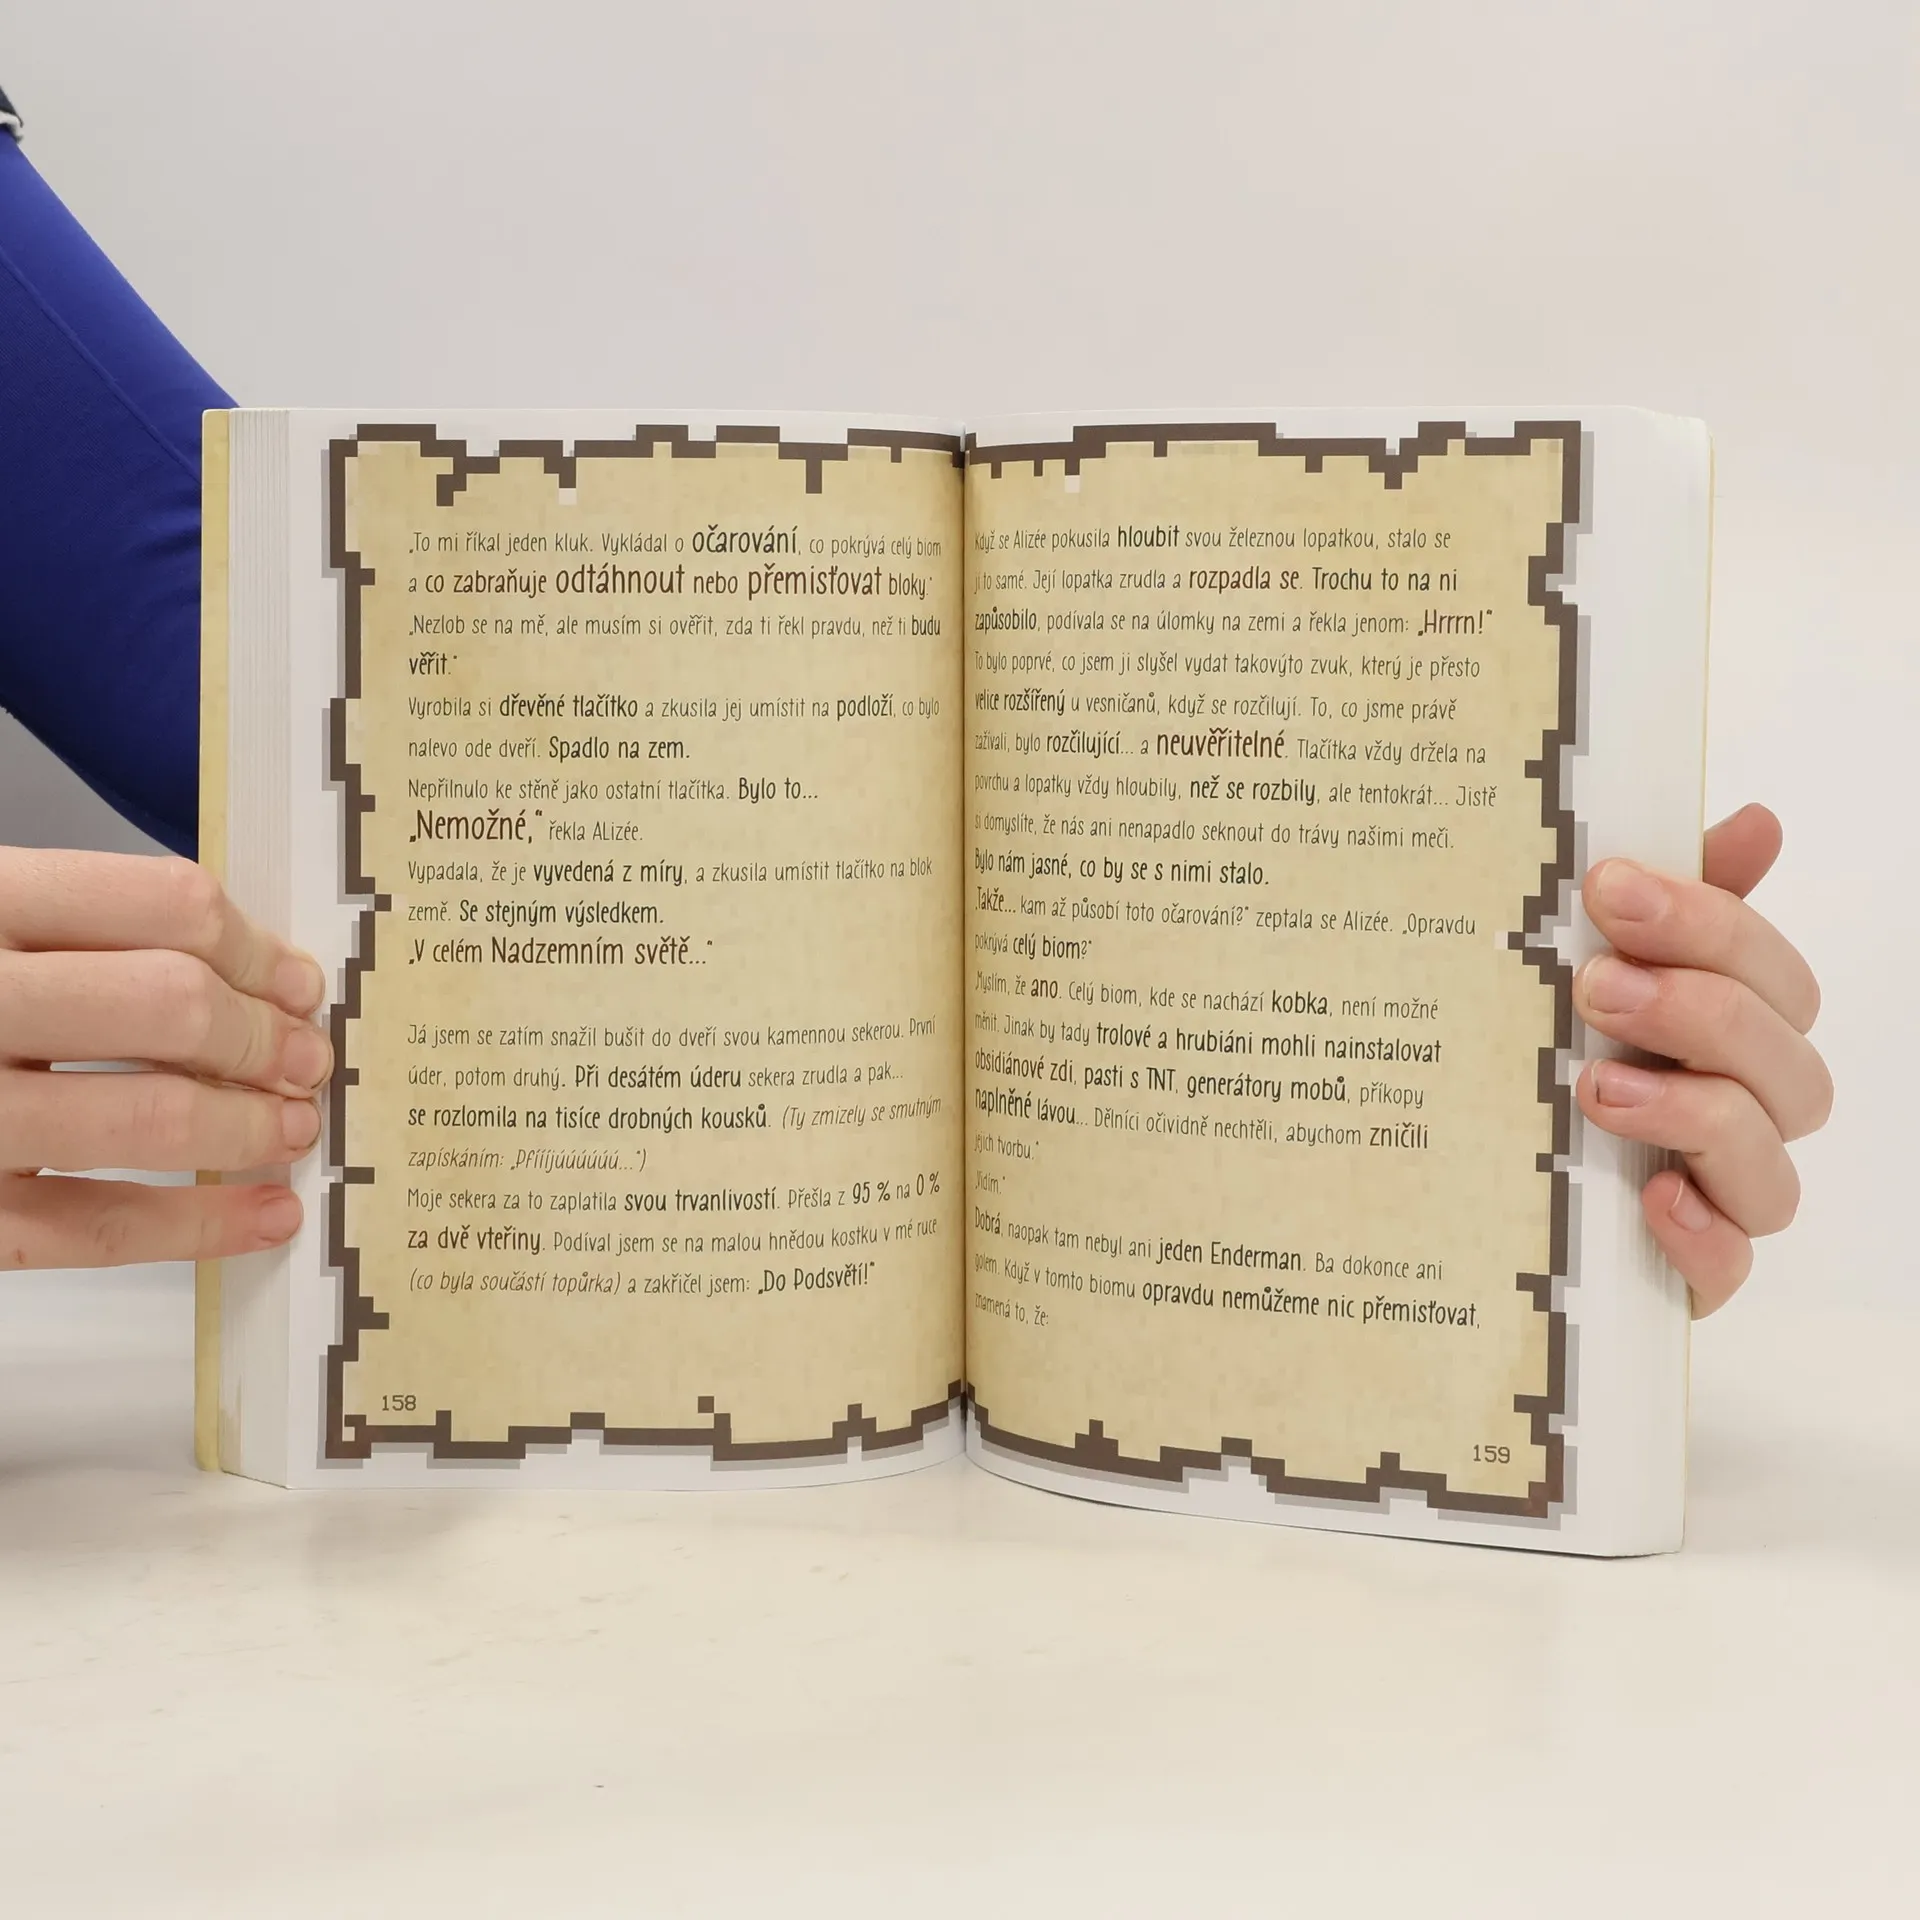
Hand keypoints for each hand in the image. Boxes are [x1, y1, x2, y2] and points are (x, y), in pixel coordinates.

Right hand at [1, 849, 330, 1268]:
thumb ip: (80, 930)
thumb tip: (247, 976)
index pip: (163, 905)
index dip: (257, 949)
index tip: (298, 985)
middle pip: (169, 1005)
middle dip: (261, 1040)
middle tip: (304, 1061)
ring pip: (145, 1119)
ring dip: (246, 1127)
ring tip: (290, 1129)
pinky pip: (94, 1227)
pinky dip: (198, 1225)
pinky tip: (263, 1216)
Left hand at [1574, 804, 1829, 1315]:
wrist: (1467, 1191)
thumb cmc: (1553, 1056)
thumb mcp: (1586, 967)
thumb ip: (1670, 903)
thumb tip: (1760, 821)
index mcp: (1731, 1030)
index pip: (1770, 971)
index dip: (1705, 922)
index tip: (1610, 885)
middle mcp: (1743, 1111)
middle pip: (1785, 1063)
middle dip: (1696, 1011)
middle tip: (1594, 985)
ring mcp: (1719, 1197)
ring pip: (1770, 1167)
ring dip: (1694, 1114)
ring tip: (1596, 1087)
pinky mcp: (1686, 1274)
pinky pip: (1728, 1269)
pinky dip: (1700, 1235)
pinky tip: (1652, 1200)